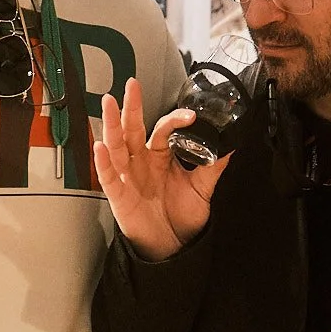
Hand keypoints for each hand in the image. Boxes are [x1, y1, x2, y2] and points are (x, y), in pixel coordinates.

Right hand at [92, 77, 226, 261]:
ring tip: (109, 103)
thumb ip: (212, 168)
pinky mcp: (118, 196)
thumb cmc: (182, 216)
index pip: (163, 131)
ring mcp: (128, 177)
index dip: (175, 121)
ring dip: (112, 124)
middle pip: (133, 130)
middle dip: (132, 107)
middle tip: (132, 85)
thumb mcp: (202, 190)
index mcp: (160, 157)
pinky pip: (108, 176)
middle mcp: (141, 162)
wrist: (173, 247)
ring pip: (117, 146)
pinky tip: (100, 146)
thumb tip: (230, 147)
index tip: (191, 115)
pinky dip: (102, 162)